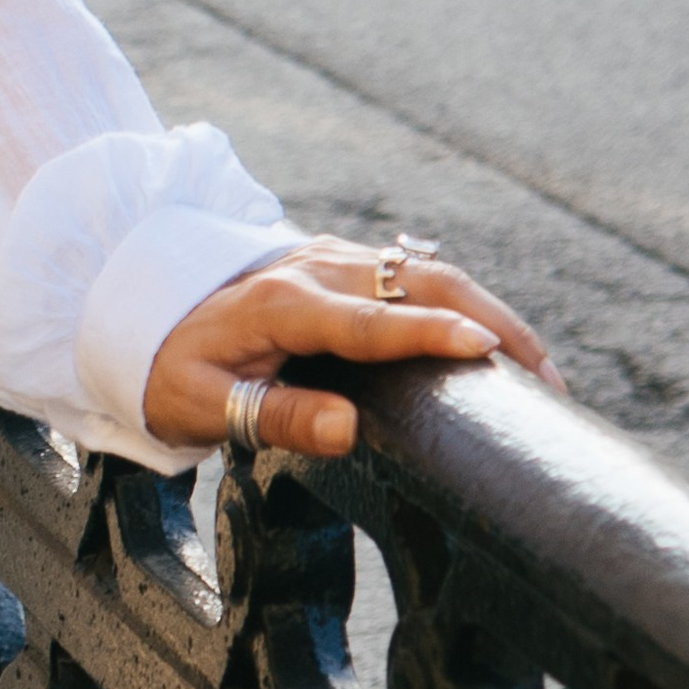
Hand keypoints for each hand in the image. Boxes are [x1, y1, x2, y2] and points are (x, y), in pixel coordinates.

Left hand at [142, 234, 561, 459]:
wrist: (143, 311)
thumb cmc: (171, 368)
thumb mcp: (204, 405)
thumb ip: (278, 417)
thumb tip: (350, 430)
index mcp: (283, 304)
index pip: (370, 320)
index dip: (429, 336)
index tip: (486, 353)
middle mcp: (314, 268)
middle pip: (419, 282)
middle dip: (489, 322)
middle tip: (546, 379)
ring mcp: (331, 259)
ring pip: (425, 271)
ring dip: (485, 309)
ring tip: (538, 365)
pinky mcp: (341, 263)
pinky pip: (411, 273)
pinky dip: (460, 300)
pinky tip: (492, 339)